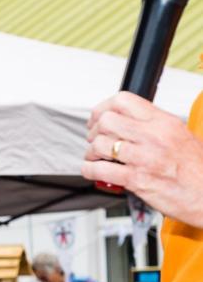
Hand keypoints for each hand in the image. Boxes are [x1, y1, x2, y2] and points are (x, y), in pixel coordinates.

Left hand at [82, 92, 202, 227]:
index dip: (103, 108)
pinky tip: (93, 170)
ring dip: (91, 152)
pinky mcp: (136, 180)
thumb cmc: (196, 169)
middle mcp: (154, 137)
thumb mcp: (181, 136)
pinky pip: (100, 170)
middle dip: (94, 131)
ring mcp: (144, 158)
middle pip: (107, 121)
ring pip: (100, 144)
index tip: (98, 118)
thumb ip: (155, 126)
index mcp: (164, 122)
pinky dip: (89, 170)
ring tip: (95, 157)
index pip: (123, 101)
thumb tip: (129, 121)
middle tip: (95, 139)